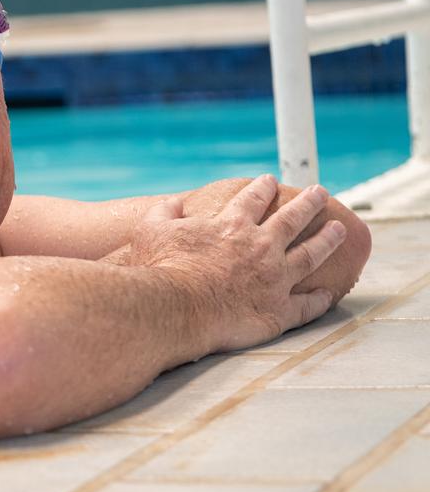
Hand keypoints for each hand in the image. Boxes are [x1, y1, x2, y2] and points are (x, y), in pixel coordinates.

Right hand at [129, 174, 347, 352]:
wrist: (175, 308)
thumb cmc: (161, 268)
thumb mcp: (151, 229)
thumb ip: (165, 212)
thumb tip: (174, 203)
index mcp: (232, 225)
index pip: (253, 199)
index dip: (262, 187)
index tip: (269, 180)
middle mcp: (261, 246)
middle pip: (292, 219)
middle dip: (308, 203)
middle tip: (320, 193)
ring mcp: (275, 279)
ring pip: (311, 254)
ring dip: (327, 240)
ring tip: (339, 229)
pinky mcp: (279, 311)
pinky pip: (307, 304)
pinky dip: (320, 299)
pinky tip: (328, 293)